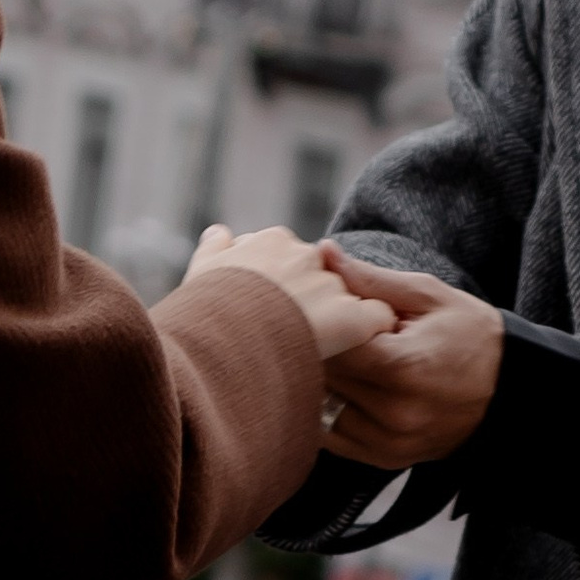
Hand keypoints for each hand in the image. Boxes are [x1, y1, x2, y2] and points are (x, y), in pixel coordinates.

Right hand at [183, 223, 396, 395]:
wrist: (222, 339)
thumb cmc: (206, 310)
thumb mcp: (201, 271)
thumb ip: (215, 248)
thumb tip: (222, 233)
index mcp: (274, 242)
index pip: (293, 258)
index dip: (286, 286)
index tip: (274, 309)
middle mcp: (307, 256)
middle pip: (322, 276)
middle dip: (314, 299)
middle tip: (296, 330)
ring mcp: (331, 286)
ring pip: (348, 297)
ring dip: (339, 317)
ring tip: (319, 346)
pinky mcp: (352, 317)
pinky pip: (377, 317)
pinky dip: (372, 330)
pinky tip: (354, 347)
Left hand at [311, 244, 504, 470]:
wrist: (510, 391)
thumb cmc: (470, 335)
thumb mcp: (428, 296)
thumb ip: (370, 279)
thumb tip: (324, 252)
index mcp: (404, 367)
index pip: (331, 344)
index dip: (318, 322)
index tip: (322, 307)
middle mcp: (395, 413)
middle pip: (322, 377)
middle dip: (316, 349)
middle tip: (324, 330)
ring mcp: (390, 442)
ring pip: (321, 408)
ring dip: (318, 383)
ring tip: (336, 358)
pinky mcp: (385, 459)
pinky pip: (333, 437)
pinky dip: (328, 411)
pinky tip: (344, 388)